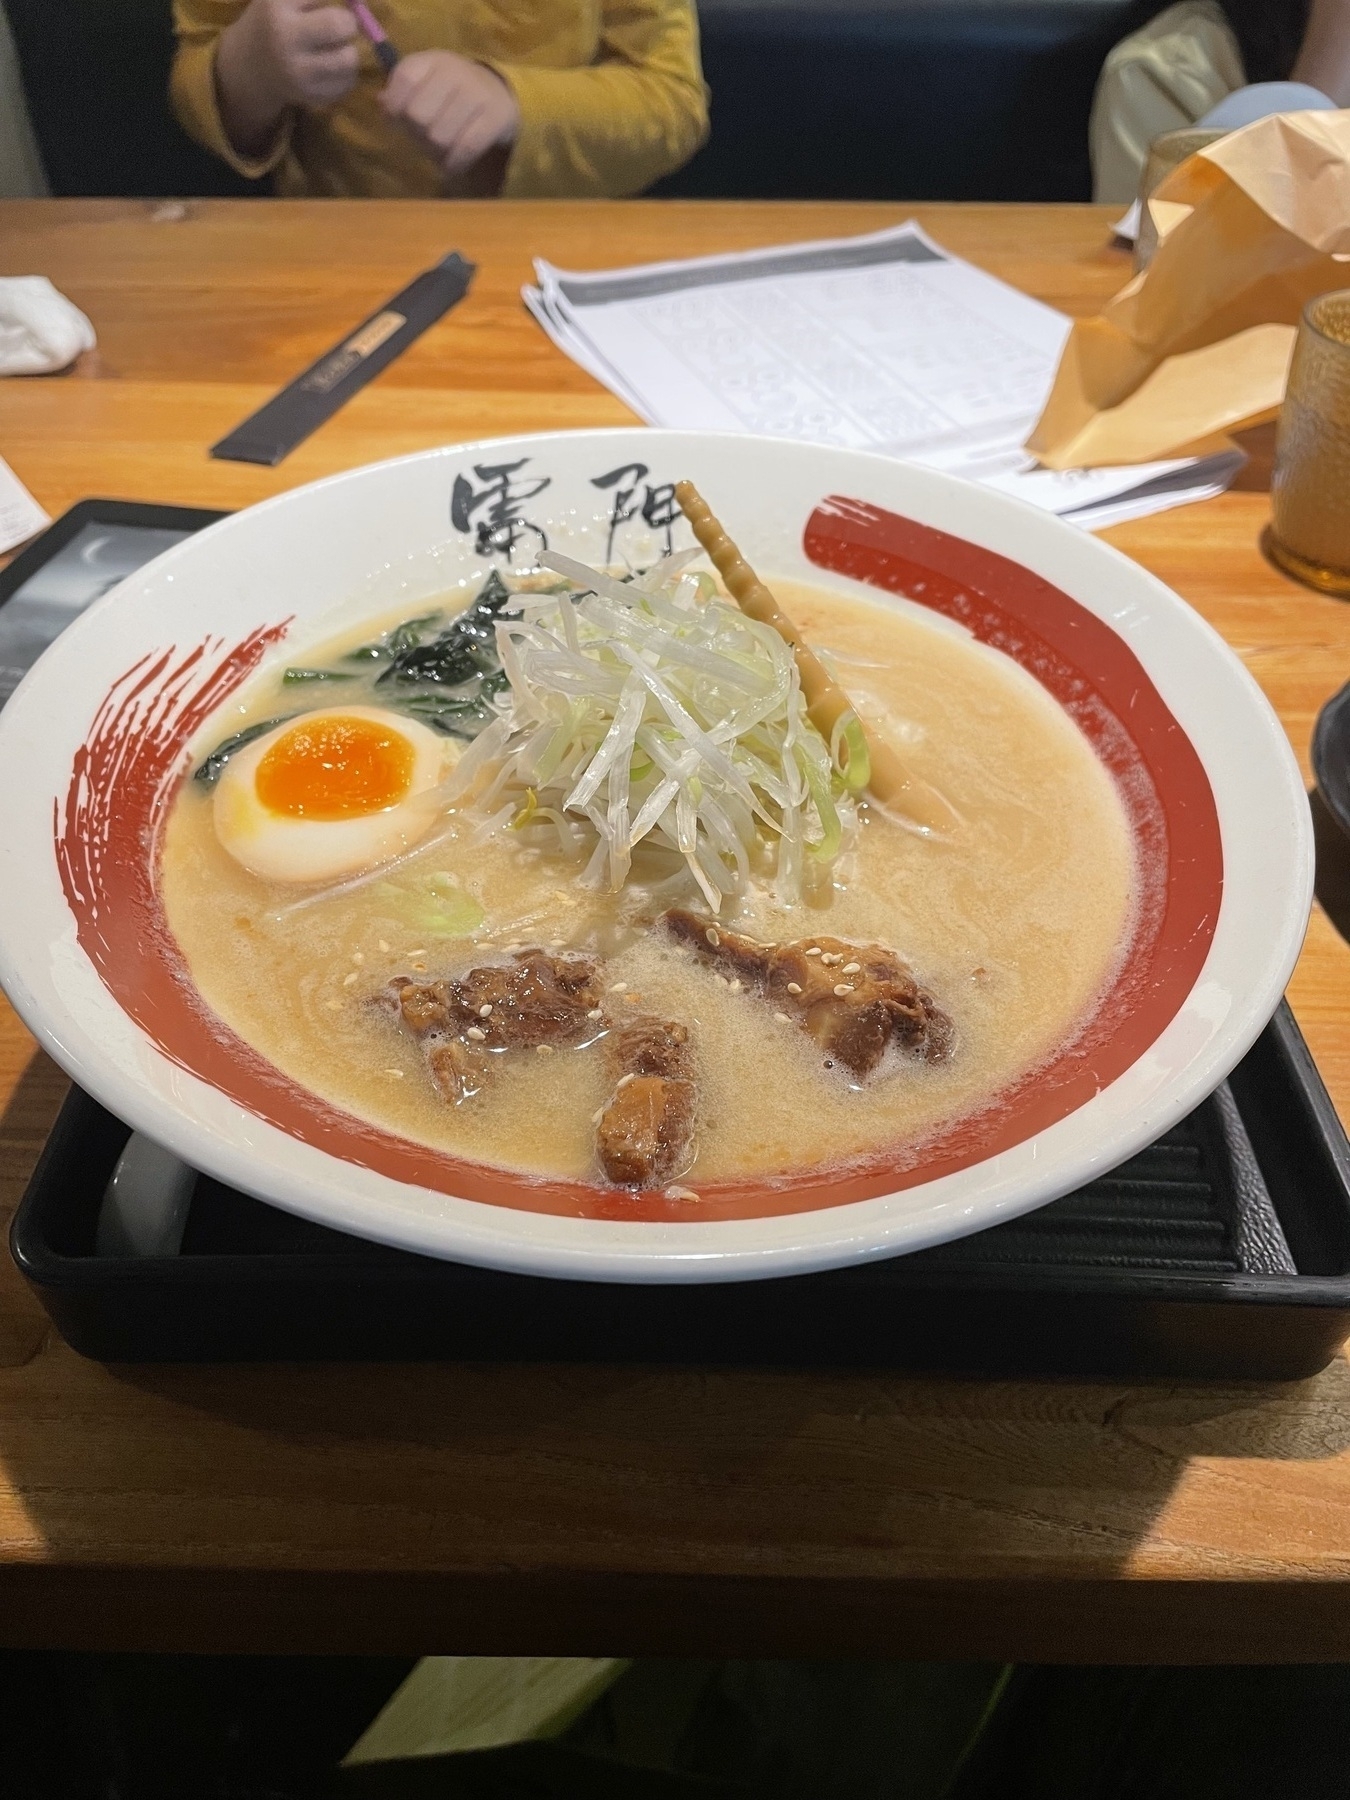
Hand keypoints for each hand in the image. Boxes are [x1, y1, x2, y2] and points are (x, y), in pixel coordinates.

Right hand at [216, 0, 359, 157]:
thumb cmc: (273, 22)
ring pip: (349, 59)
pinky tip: (330, 67)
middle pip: (340, 24)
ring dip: (349, 51)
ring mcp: (298, 73)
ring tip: (335, 48)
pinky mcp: (310, 96)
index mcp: (276, 6)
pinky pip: (347, 83)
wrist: (250, 66)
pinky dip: (346, 73)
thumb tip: (357, 1)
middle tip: (341, 26)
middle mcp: (285, 40)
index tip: (338, 4)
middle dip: (348, 23)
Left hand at [380, 51, 519, 182]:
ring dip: (436, 153)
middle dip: (416, 134)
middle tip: (424, 138)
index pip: (405, 79)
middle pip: (418, 115)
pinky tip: (451, 166)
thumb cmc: (452, 93)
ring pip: (440, 136)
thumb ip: (400, 92)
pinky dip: (454, 163)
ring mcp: (477, 93)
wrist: (499, 94)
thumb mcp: (426, 83)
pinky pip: (466, 148)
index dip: (394, 105)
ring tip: (440, 151)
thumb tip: (382, 105)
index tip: (396, 120)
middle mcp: (455, 71)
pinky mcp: (496, 117)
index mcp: (432, 60)